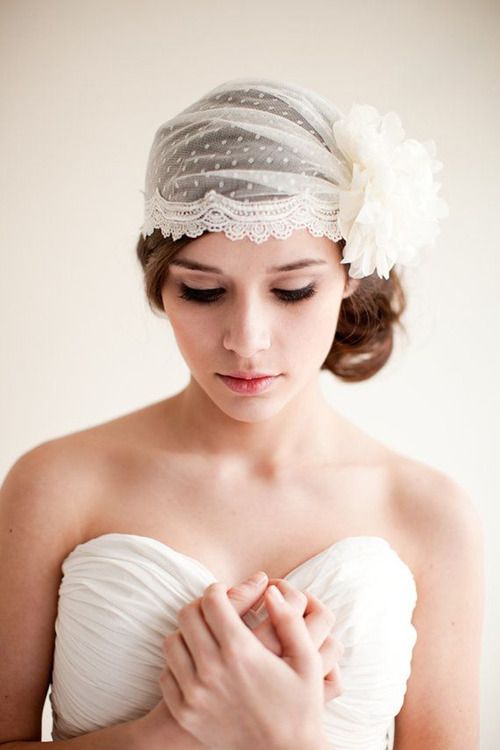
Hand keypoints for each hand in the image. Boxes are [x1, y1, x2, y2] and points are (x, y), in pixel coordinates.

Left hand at [157, 580, 332, 749]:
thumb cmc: (301, 705)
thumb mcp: (306, 660)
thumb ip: (289, 619)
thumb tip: (269, 590)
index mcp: (240, 651)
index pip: (211, 601)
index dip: (217, 589)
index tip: (225, 593)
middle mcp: (212, 670)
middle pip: (187, 616)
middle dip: (201, 606)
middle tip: (214, 611)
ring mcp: (194, 693)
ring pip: (171, 642)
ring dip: (187, 633)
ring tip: (205, 637)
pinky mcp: (186, 713)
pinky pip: (166, 673)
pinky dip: (177, 664)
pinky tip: (197, 664)